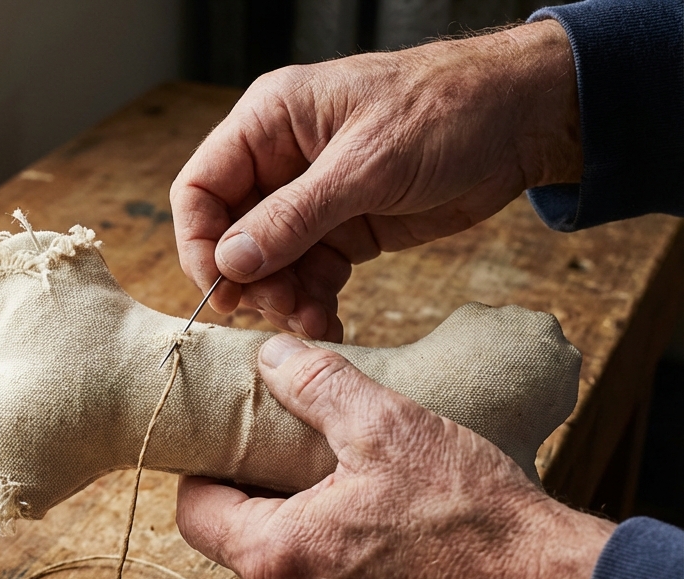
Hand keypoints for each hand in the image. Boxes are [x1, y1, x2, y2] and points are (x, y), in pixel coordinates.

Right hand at [170, 20, 579, 339]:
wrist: (523, 120)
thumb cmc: (448, 110)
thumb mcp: (367, 164)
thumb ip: (294, 216)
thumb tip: (230, 262)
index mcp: (270, 122)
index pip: (201, 188)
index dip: (199, 243)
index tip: (222, 291)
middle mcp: (281, 161)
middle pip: (231, 235)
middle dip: (252, 280)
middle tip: (282, 311)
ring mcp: (312, 199)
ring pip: (270, 264)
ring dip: (285, 300)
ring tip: (315, 324)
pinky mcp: (344, 230)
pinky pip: (309, 275)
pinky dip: (314, 303)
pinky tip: (331, 324)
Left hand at [175, 334, 612, 578]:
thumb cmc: (469, 516)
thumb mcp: (389, 428)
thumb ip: (318, 386)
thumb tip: (272, 357)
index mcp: (275, 558)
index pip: (194, 513)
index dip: (205, 472)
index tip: (229, 446)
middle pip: (238, 543)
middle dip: (258, 498)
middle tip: (294, 457)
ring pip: (285, 574)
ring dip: (301, 533)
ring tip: (345, 492)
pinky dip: (339, 568)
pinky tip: (381, 535)